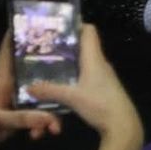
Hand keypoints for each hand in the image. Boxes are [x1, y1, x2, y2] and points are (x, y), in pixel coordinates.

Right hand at [29, 25, 145, 149]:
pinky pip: (84, 76)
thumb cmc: (99, 104)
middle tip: (43, 48)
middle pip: (82, 47)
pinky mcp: (101, 88)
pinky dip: (71, 76)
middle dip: (63, 46)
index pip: (89, 31)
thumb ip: (50, 91)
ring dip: (67, 63)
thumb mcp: (71, 97)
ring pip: (82, 63)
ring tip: (46, 65)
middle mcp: (100, 63)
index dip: (75, 25)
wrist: (122, 124)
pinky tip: (59, 83)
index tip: (55, 27)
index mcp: (95, 58)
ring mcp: (102, 76)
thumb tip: (28, 87)